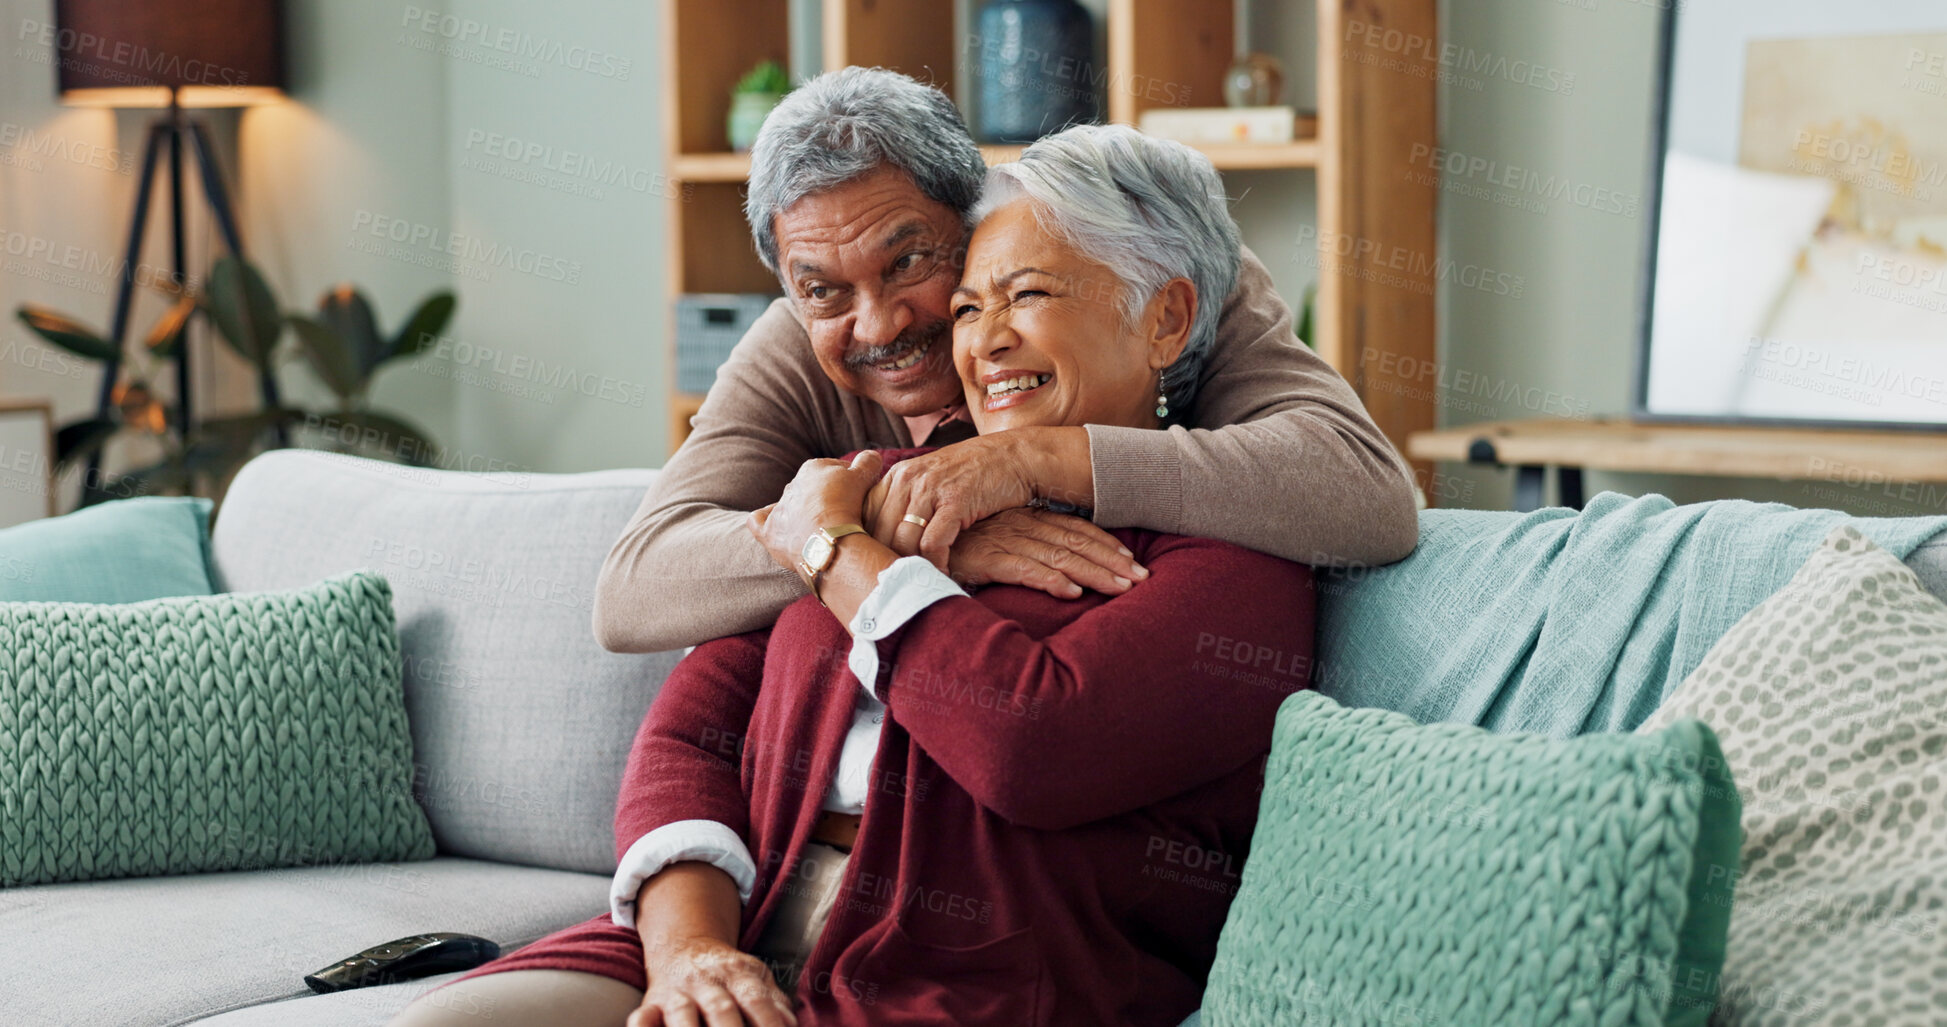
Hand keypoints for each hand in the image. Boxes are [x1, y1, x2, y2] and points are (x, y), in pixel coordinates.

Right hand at [628, 936, 794, 1026]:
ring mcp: (677, 993)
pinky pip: (641, 1019)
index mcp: (739, 975)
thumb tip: (791, 1025)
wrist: (683, 946)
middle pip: (721, 1009)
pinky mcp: (651, 1004)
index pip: (757, 1001)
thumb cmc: (728, 975)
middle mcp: (707, 982)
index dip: (769, 1025)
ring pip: (682, 1015)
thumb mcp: (756, 979)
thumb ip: (775, 1003)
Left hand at [748, 452, 883, 573]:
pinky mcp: (769, 533)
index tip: (858, 497)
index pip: (833, 471)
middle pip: (812, 490)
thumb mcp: (864, 477)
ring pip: (789, 506)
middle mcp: (791, 486)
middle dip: (826, 499)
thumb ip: (868, 462)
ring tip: (821, 528)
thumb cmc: (847, 506)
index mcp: (812, 468)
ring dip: (802, 514)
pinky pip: (758, 522)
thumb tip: (871, 455)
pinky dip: (764, 522)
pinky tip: (775, 527)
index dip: (848, 483)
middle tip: (843, 516)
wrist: (830, 540)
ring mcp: (779, 510)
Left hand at [863, 433, 1049, 568]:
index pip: (865, 519)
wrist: (1015, 456)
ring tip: (919, 586)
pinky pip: (933, 543)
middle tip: (898, 587)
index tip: (880, 570)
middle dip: (888, 563)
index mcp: (896, 475)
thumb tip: (883, 542)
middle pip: (879, 534)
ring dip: (911, 568)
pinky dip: (935, 565)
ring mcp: (930, 488)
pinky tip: (943, 577)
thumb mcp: (930, 481)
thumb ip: (905, 504)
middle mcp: (907, 479)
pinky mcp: (955, 500)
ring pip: (902, 541)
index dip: (869, 549)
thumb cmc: (974, 476)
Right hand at [948, 507, 1147, 598]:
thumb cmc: (953, 543)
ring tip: (1122, 588)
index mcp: (1026, 519)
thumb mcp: (994, 542)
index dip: (1106, 545)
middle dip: (1112, 561)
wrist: (910, 538)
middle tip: (1143, 579)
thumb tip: (1052, 564)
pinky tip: (1072, 592)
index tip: (1133, 561)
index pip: (1075, 530)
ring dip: (1093, 572)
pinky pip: (1024, 569)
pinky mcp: (985, 557)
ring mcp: (1004, 540)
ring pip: (1059, 557)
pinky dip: (1050, 580)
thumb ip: (1020, 550)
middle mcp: (1021, 526)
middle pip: (1076, 543)